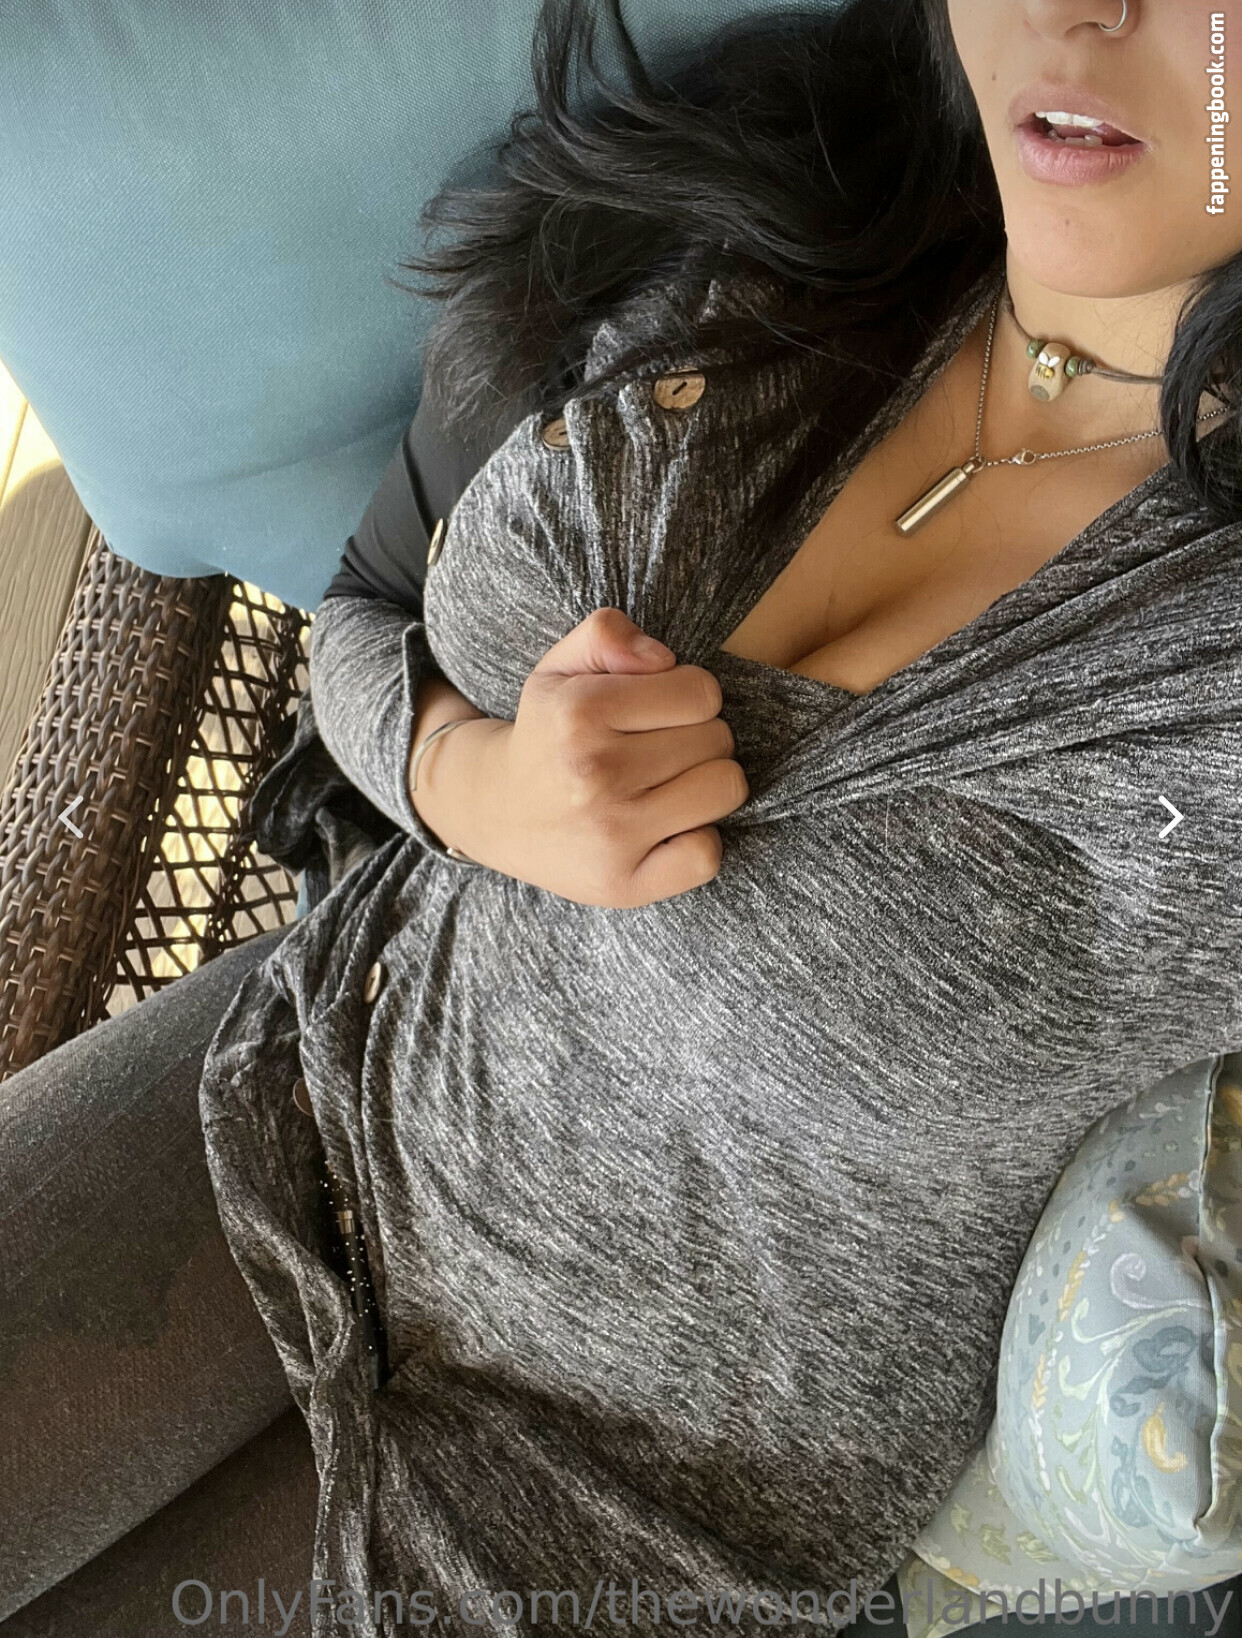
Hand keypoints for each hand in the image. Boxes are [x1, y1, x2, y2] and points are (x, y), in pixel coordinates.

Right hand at [411, 608, 748, 907]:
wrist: (498, 814)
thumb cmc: (549, 735)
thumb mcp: (560, 668)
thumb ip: (607, 635)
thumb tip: (662, 659)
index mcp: (580, 712)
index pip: (702, 692)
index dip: (688, 697)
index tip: (659, 712)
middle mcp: (595, 773)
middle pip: (718, 739)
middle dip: (697, 738)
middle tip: (657, 752)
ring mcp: (611, 834)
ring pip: (725, 789)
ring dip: (706, 784)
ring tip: (667, 785)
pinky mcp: (624, 884)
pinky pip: (707, 855)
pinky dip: (696, 841)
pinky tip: (665, 829)